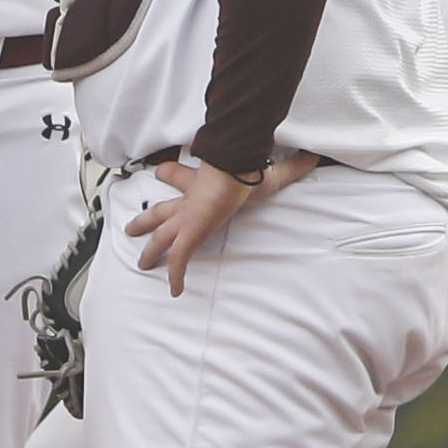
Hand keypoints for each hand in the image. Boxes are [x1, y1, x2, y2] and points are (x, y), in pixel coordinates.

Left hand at [122, 152, 319, 291]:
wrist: (233, 170)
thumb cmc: (247, 170)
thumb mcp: (271, 173)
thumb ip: (290, 168)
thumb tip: (313, 158)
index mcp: (201, 183)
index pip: (177, 176)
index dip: (170, 175)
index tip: (162, 173)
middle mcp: (188, 201)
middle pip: (160, 211)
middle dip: (146, 220)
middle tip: (133, 227)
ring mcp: (186, 218)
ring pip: (160, 237)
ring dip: (150, 250)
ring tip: (141, 264)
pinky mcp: (189, 233)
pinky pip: (178, 260)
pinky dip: (175, 275)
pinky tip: (174, 290)